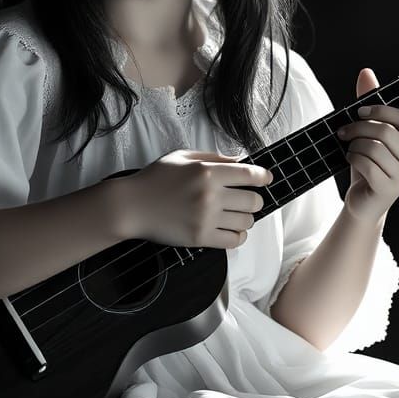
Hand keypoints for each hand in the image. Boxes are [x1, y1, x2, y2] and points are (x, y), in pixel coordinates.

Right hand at [119, 149, 272, 249]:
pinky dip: (238, 236)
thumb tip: (241, 160)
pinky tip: (230, 230)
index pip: (249, 175)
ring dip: (245, 218)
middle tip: (246, 199)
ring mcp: (206, 218)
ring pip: (246, 221)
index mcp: (207, 172)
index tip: (266, 179)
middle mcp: (210, 195)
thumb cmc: (156, 179)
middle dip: (254, 199)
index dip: (263, 176)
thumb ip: (214, 158)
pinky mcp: (200, 237)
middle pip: (253, 201)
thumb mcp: (183, 157)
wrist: (132, 206)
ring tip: (235, 215)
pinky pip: (234, 241)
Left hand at [336, 67, 398, 226]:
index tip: (360, 111)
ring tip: (349, 148)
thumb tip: (366, 72)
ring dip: (354, 144)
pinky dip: (352, 158)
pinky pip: (366, 163)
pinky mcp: (389, 188)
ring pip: (373, 147)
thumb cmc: (371, 164)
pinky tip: (351, 160)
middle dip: (358, 127)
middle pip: (386, 131)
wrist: (364, 201)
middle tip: (343, 131)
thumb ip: (371, 104)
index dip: (381, 110)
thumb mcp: (372, 133)